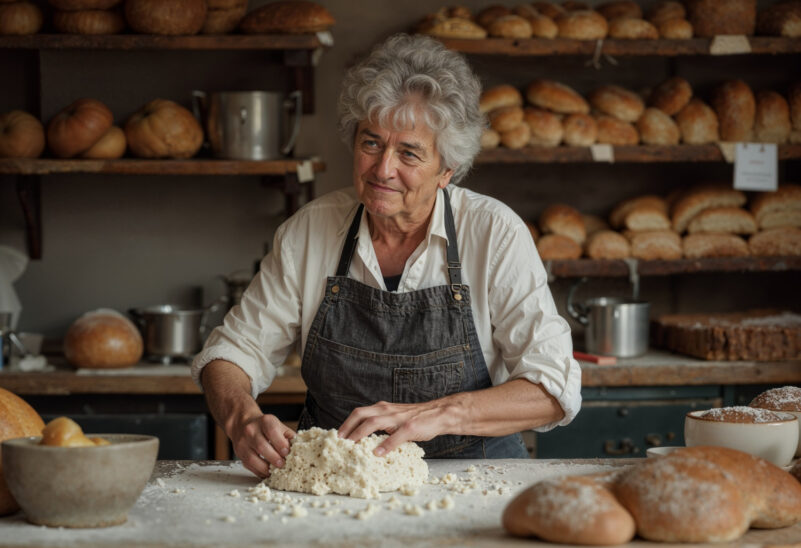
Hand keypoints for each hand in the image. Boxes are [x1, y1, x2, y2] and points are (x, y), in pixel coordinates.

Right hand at [229, 413, 294, 477]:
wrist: (243, 424)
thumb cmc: (264, 426)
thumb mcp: (278, 426)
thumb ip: (289, 436)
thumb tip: (299, 448)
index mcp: (265, 421)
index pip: (272, 431)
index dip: (280, 443)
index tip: (287, 453)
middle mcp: (251, 430)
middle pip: (261, 446)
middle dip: (274, 458)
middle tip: (282, 464)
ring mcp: (243, 442)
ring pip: (252, 458)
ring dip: (265, 468)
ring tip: (275, 471)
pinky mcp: (239, 453)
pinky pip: (249, 465)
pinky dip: (259, 471)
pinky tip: (267, 473)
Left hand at [338, 399, 457, 456]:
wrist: (438, 413)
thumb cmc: (415, 418)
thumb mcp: (394, 418)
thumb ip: (380, 425)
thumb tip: (364, 441)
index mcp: (382, 408)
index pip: (358, 413)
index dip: (345, 424)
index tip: (335, 437)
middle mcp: (387, 410)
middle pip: (361, 414)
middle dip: (347, 428)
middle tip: (337, 442)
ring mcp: (398, 418)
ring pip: (374, 422)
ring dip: (360, 434)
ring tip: (350, 447)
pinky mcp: (410, 427)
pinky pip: (395, 436)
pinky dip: (385, 445)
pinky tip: (378, 454)